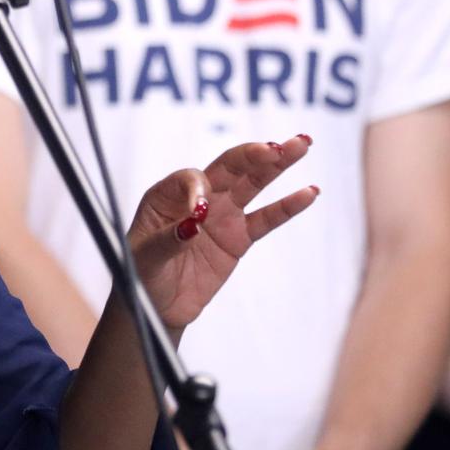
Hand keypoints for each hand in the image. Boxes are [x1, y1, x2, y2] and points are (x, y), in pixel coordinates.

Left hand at [125, 136, 318, 329]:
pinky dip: (288, 206)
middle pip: (229, 167)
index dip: (198, 190)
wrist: (156, 305)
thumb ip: (170, 237)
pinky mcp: (238, 238)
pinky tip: (309, 192)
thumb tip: (194, 222)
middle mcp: (197, 198)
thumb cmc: (140, 274)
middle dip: (253, 154)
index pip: (191, 178)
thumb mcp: (145, 256)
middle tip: (277, 146)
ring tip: (303, 144)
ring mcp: (221, 215)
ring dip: (278, 164)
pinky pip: (266, 219)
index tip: (198, 213)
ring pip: (253, 184)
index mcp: (167, 195)